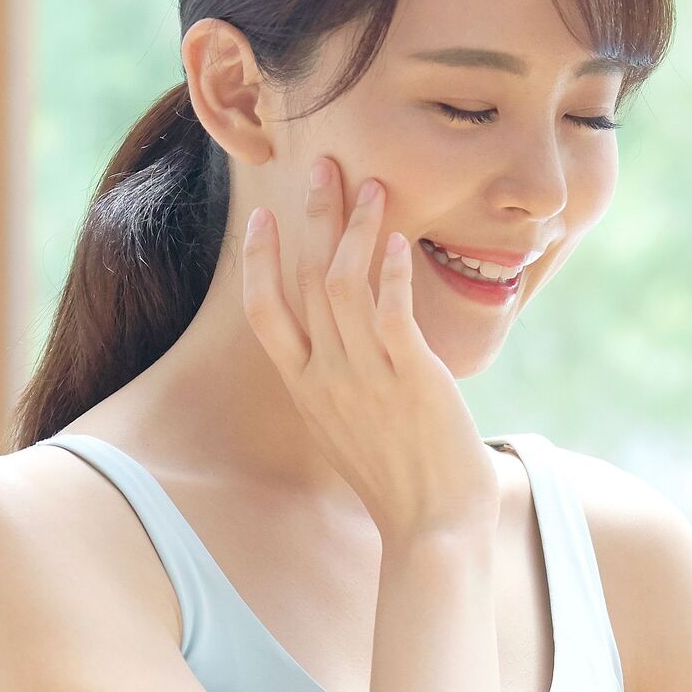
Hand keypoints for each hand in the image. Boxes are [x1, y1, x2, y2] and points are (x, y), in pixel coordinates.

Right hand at [239, 153, 498, 542]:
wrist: (432, 527)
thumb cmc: (400, 480)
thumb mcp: (349, 430)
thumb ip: (338, 385)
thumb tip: (345, 348)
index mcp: (305, 388)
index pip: (264, 311)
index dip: (259, 259)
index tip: (261, 215)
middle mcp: (326, 376)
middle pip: (305, 279)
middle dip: (313, 215)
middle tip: (321, 164)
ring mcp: (365, 376)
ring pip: (344, 284)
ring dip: (357, 228)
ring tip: (373, 184)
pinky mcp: (411, 378)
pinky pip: (391, 313)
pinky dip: (391, 272)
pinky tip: (400, 240)